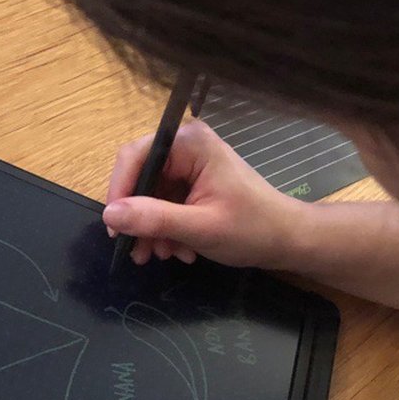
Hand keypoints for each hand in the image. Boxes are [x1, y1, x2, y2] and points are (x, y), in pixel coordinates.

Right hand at [102, 120, 305, 268]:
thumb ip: (154, 219)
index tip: (116, 228)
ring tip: (163, 256)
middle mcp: (187, 146)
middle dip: (139, 218)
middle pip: (142, 177)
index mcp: (190, 143)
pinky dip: (167, 229)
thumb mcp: (200, 227)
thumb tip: (110, 215)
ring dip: (153, 229)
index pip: (136, 157)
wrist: (288, 240)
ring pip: (150, 195)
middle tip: (139, 252)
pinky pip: (165, 203)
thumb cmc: (253, 229)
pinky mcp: (194, 182)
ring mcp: (191, 164)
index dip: (119, 191)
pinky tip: (180, 250)